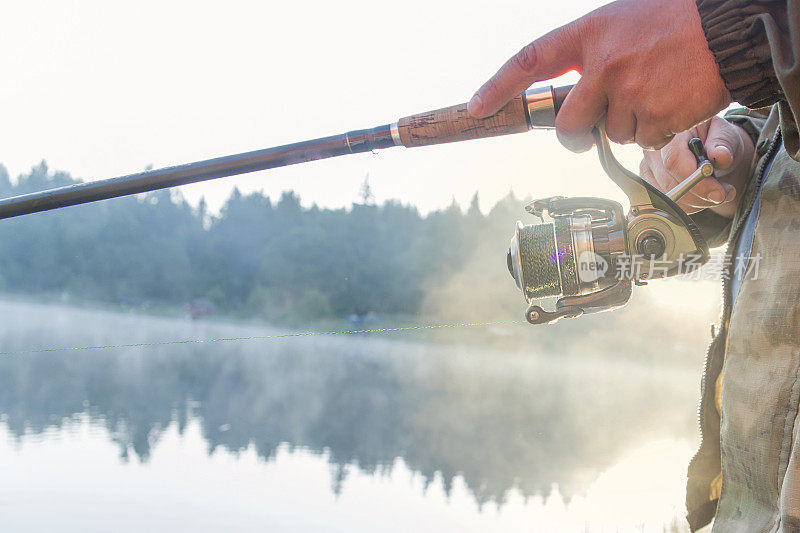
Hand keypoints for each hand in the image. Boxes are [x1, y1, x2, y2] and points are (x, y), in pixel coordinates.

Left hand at [467, 0, 730, 151]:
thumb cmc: (677, 21)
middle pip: (568, 125)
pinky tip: (671, 101)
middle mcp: (604, 65)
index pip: (531, 60)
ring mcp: (629, 94)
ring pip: (610, 134)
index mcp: (592, 33)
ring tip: (656, 91)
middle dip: (576, 135)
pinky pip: (642, 141)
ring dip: (628, 124)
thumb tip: (575, 101)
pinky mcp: (654, 118)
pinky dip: (655, 130)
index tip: (476, 106)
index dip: (499, 85)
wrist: (732, 29)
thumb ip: (594, 55)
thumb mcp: (624, 22)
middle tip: (590, 128)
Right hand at [639, 117, 754, 216]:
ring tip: (714, 191)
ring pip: (669, 197)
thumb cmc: (716, 142)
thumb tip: (720, 156)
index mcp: (670, 134)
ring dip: (696, 201)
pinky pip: (665, 205)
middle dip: (700, 195)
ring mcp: (646, 169)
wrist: (708, 151)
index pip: (674, 160)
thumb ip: (724, 144)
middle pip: (670, 183)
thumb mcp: (727, 137)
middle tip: (722, 194)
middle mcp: (652, 151)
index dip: (695, 180)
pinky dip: (688, 206)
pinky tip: (700, 195)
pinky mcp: (648, 185)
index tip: (718, 192)